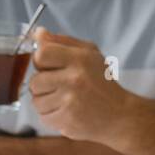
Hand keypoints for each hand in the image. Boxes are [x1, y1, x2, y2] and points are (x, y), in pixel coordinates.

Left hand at [28, 28, 134, 143]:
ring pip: (36, 101)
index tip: (49, 66)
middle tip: (60, 85)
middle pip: (34, 80)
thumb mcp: (89, 54)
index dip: (41, 61)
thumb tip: (37, 33)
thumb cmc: (103, 82)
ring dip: (46, 101)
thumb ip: (62, 41)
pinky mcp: (66, 121)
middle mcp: (74, 79)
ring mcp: (70, 102)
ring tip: (64, 99)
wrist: (120, 115)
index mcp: (80, 59)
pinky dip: (51, 115)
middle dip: (43, 84)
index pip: (42, 54)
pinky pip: (42, 117)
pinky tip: (66, 111)